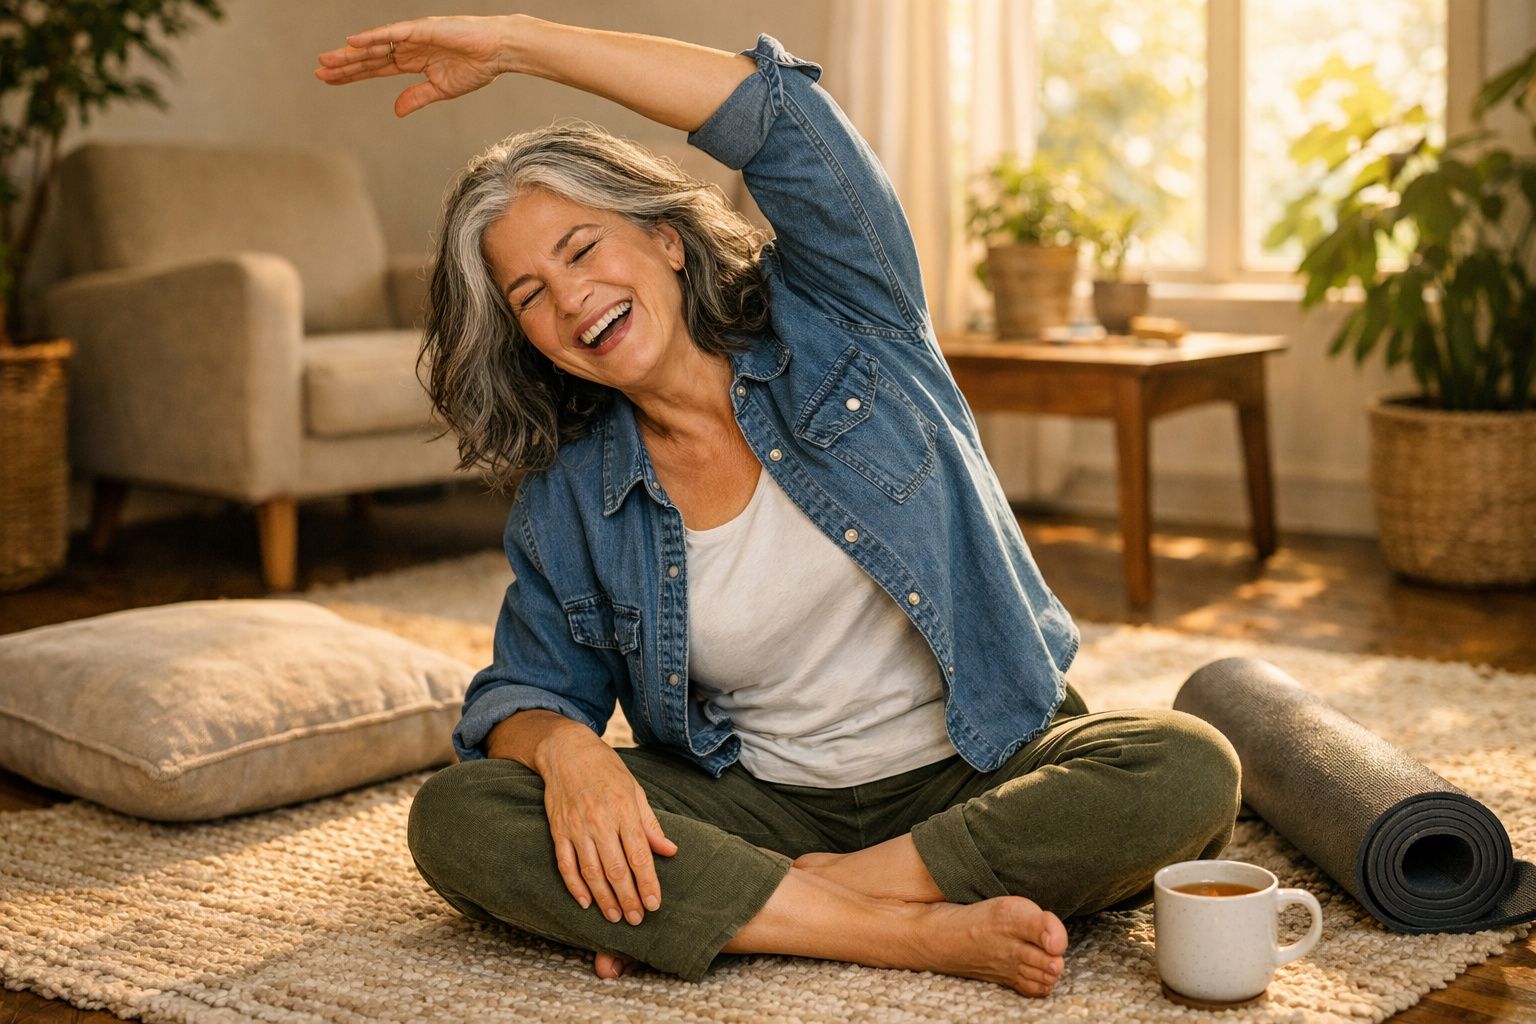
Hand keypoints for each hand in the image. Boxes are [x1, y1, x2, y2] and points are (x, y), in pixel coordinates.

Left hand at [314, 15, 516, 116]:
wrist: (499, 52)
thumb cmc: (476, 67)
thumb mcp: (442, 90)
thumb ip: (417, 97)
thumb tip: (396, 111)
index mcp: (413, 61)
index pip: (375, 68)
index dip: (352, 74)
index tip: (330, 80)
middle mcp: (408, 47)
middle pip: (369, 57)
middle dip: (344, 65)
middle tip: (319, 71)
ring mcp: (413, 36)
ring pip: (375, 45)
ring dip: (351, 53)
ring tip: (328, 59)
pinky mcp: (423, 29)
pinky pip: (392, 33)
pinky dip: (372, 37)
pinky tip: (353, 42)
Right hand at [538, 733, 677, 925]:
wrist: (567, 751)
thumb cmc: (607, 770)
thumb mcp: (635, 791)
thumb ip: (650, 825)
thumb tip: (670, 851)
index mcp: (624, 810)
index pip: (639, 855)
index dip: (648, 883)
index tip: (655, 904)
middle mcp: (600, 821)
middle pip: (616, 869)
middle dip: (628, 898)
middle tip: (637, 920)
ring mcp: (576, 827)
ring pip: (591, 872)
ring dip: (604, 899)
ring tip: (616, 917)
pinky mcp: (558, 830)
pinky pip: (566, 865)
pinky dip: (574, 886)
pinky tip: (585, 902)